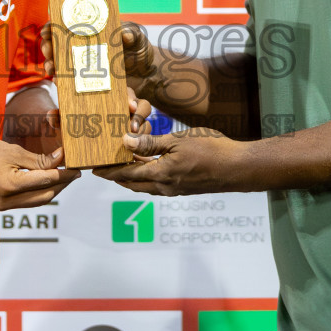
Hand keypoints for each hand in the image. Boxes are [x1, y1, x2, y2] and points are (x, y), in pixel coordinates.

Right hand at [0, 136, 79, 209]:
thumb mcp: (11, 151)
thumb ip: (38, 159)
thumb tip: (61, 159)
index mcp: (10, 185)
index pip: (47, 180)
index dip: (65, 173)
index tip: (77, 166)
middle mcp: (7, 201)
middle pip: (46, 195)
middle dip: (62, 184)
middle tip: (74, 171)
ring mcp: (3, 206)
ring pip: (38, 201)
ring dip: (52, 190)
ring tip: (64, 176)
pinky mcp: (0, 206)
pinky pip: (27, 202)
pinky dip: (39, 192)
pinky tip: (46, 181)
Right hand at [41, 20, 157, 99]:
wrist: (149, 74)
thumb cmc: (140, 50)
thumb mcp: (138, 38)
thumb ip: (132, 33)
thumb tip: (124, 36)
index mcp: (90, 33)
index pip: (64, 27)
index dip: (52, 28)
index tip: (48, 31)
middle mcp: (82, 49)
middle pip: (56, 47)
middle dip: (48, 49)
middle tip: (49, 53)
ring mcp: (83, 67)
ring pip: (58, 66)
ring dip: (51, 67)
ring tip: (52, 70)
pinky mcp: (88, 84)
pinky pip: (70, 85)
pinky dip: (62, 86)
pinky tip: (59, 84)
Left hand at [94, 127, 250, 195]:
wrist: (238, 168)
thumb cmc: (212, 149)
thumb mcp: (178, 140)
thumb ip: (151, 143)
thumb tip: (125, 142)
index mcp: (160, 174)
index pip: (125, 173)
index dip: (107, 170)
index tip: (93, 168)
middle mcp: (164, 187)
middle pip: (131, 183)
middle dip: (115, 176)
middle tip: (101, 168)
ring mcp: (174, 190)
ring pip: (144, 186)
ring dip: (130, 177)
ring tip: (120, 166)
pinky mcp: (183, 189)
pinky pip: (157, 185)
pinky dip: (145, 177)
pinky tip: (146, 167)